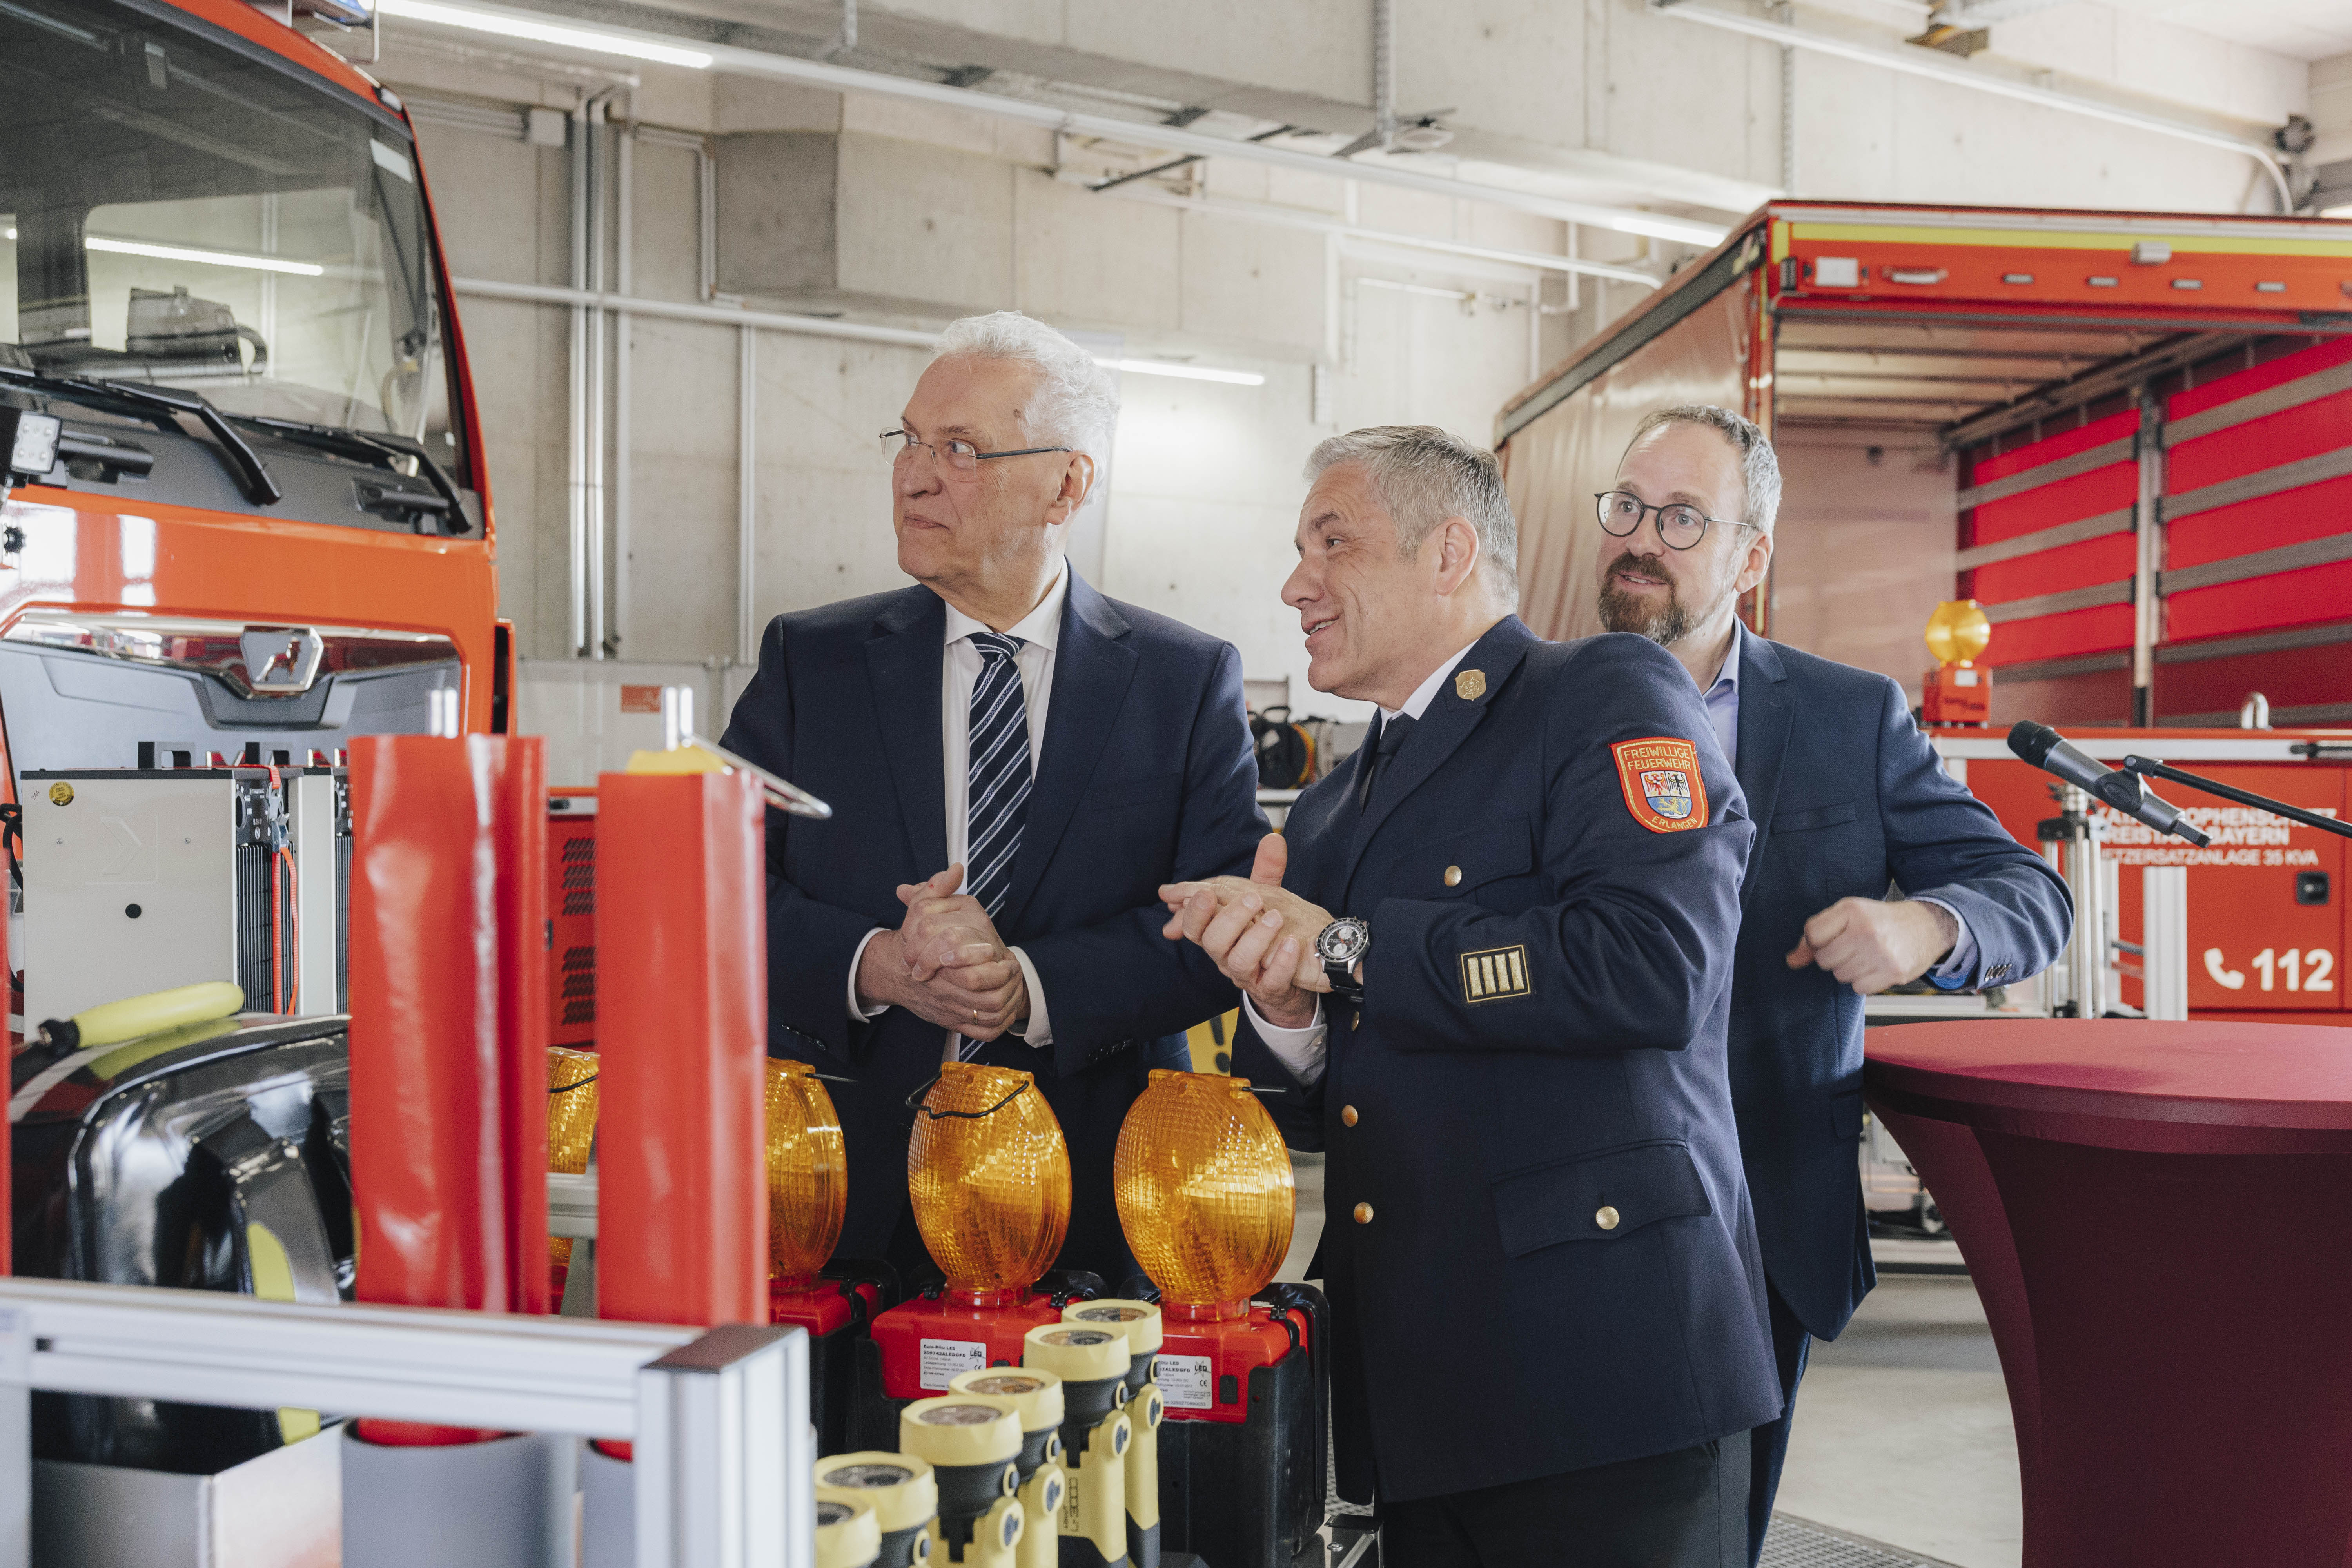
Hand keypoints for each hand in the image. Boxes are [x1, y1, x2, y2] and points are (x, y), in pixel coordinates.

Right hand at [855, 864, 1029, 1038]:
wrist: (896, 974)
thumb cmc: (914, 940)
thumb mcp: (922, 908)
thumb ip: (937, 887)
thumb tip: (955, 869)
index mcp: (939, 963)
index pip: (968, 969)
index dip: (992, 963)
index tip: (1003, 953)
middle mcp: (943, 989)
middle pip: (983, 994)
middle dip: (1006, 983)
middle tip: (1014, 968)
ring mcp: (948, 1008)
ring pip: (987, 1014)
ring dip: (1008, 1002)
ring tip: (1015, 984)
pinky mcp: (953, 1023)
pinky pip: (982, 1031)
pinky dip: (998, 1024)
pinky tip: (1008, 1009)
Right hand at [1159, 835, 1330, 1024]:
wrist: (1300, 970)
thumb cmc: (1272, 933)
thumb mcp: (1268, 901)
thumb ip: (1265, 872)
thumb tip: (1272, 838)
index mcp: (1219, 932)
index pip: (1195, 923)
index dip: (1192, 910)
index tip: (1202, 894)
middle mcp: (1227, 954)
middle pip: (1211, 941)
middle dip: (1227, 918)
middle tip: (1253, 898)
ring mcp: (1249, 973)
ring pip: (1238, 961)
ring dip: (1256, 937)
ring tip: (1276, 917)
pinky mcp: (1272, 989)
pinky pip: (1272, 981)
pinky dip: (1281, 962)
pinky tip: (1292, 943)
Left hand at [1787, 898, 1959, 995]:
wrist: (1926, 926)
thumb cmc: (1880, 920)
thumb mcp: (1848, 915)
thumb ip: (1815, 934)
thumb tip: (1791, 961)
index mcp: (1852, 910)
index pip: (1812, 934)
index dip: (1815, 942)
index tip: (1828, 940)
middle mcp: (1866, 930)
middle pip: (1824, 959)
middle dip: (1833, 957)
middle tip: (1851, 948)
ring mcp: (1881, 953)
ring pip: (1841, 976)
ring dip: (1849, 970)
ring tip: (1866, 956)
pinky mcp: (1894, 972)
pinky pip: (1859, 988)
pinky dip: (1864, 981)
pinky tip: (1875, 967)